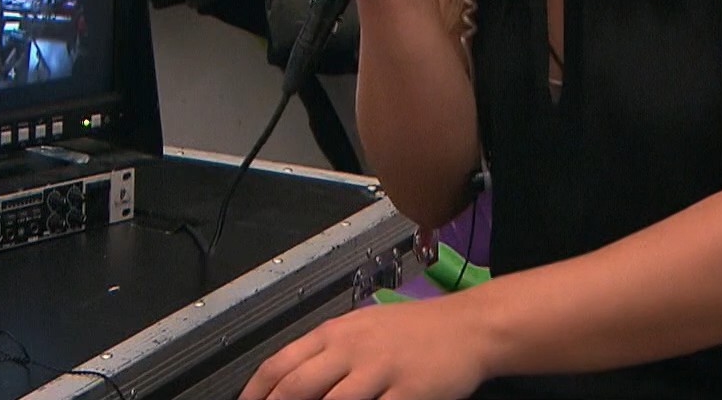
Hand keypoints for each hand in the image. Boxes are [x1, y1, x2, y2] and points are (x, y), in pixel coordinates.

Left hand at [238, 298, 486, 399]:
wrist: (466, 328)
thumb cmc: (413, 331)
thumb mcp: (362, 329)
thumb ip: (327, 353)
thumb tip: (290, 380)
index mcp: (335, 332)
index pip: (279, 364)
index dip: (255, 392)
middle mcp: (351, 349)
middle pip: (297, 388)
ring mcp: (379, 371)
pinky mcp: (406, 393)